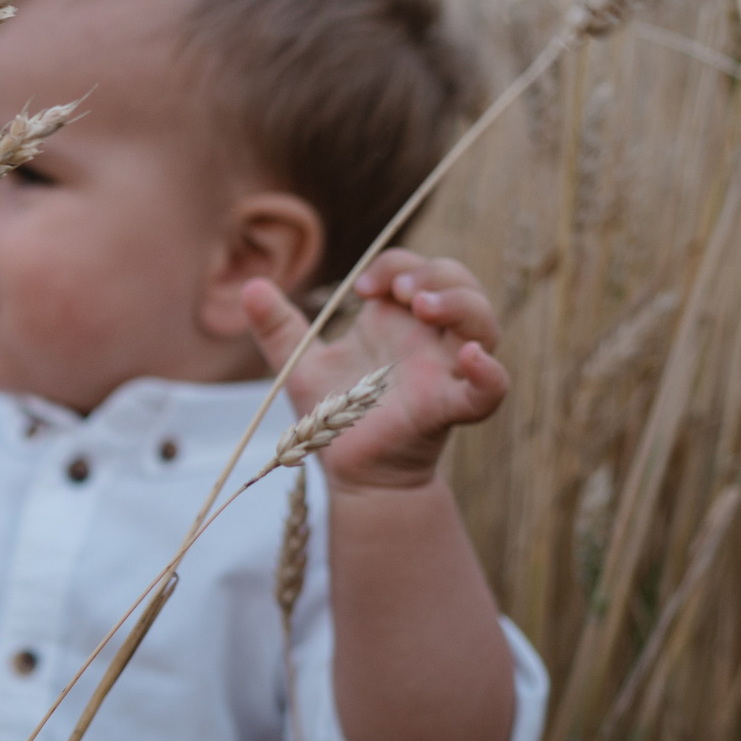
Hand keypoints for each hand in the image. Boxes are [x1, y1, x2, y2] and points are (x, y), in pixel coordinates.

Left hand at [241, 249, 508, 491]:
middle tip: (398, 290)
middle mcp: (428, 341)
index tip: (360, 288)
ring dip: (460, 304)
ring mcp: (445, 372)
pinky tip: (473, 357)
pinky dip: (490, 372)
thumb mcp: (300, 366)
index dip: (394, 266)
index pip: (414, 271)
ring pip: (483, 324)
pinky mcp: (451, 409)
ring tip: (423, 305)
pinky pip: (490, 389)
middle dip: (434, 275)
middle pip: (459, 285)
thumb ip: (278, 327)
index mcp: (397, 322)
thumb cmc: (332, 418)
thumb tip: (250, 286)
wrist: (348, 474)